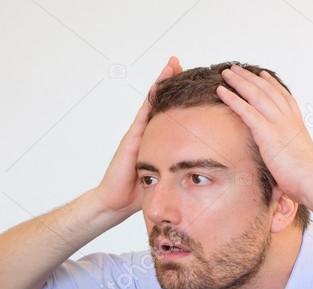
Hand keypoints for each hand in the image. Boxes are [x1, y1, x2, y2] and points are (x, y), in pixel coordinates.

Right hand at [93, 56, 181, 219]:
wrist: (115, 203)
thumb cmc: (137, 193)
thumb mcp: (163, 177)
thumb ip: (175, 169)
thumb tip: (198, 171)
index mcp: (153, 141)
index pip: (166, 114)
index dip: (176, 98)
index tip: (190, 82)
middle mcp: (144, 133)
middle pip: (158, 101)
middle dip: (168, 81)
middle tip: (179, 61)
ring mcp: (137, 134)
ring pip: (151, 102)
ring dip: (161, 82)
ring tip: (172, 63)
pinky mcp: (132, 139)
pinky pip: (144, 114)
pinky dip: (152, 98)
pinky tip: (159, 84)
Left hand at [215, 65, 312, 203]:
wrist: (311, 180)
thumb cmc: (306, 177)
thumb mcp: (299, 160)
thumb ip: (291, 153)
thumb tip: (287, 160)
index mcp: (296, 124)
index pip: (283, 97)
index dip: (272, 84)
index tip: (263, 75)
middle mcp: (287, 119)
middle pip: (267, 90)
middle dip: (251, 78)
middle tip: (238, 68)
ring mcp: (277, 124)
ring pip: (256, 95)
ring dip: (240, 81)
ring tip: (227, 72)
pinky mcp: (266, 132)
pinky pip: (246, 110)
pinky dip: (232, 98)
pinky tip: (221, 91)